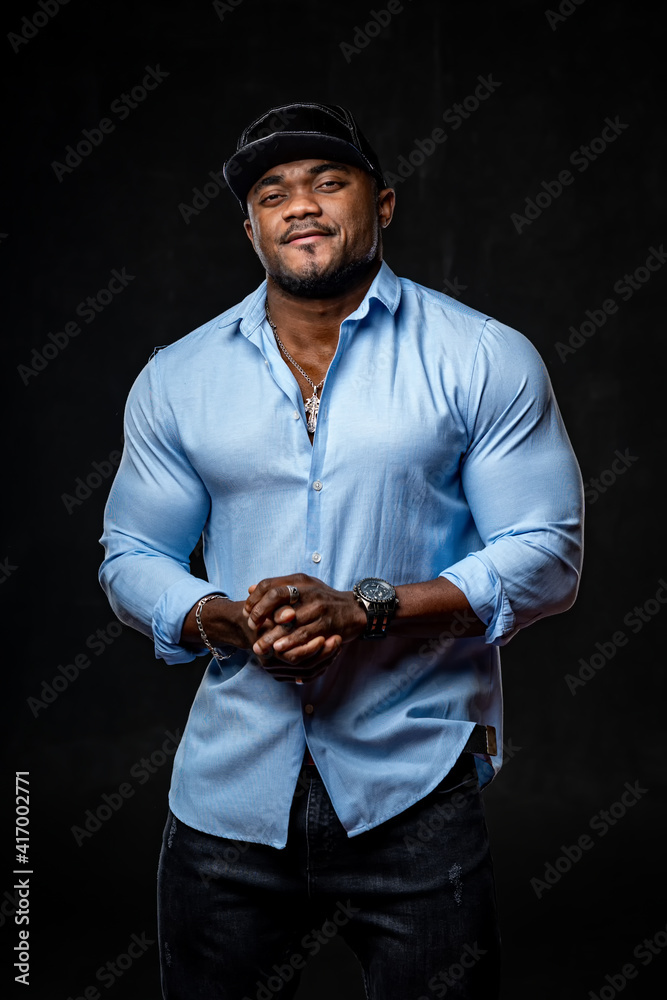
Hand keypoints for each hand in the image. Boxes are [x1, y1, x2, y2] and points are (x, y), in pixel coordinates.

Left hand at [243, 574, 365, 680]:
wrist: (354, 610)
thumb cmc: (324, 600)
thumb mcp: (303, 587)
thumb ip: (278, 587)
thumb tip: (250, 589)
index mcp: (299, 581)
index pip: (270, 585)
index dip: (255, 599)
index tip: (246, 612)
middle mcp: (308, 591)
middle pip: (276, 597)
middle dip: (259, 613)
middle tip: (251, 627)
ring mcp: (318, 607)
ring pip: (289, 620)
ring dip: (271, 634)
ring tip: (259, 646)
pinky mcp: (326, 624)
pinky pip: (305, 634)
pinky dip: (290, 642)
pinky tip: (279, 649)